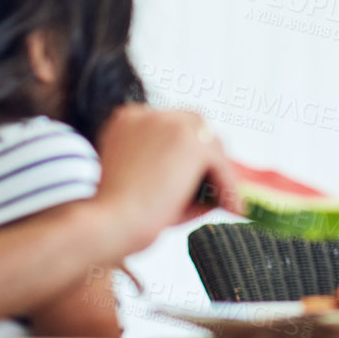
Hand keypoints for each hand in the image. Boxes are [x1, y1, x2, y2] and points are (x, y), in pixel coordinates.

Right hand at [91, 106, 238, 256]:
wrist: (107, 223)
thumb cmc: (119, 215)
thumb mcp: (143, 183)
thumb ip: (173, 173)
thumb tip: (218, 182)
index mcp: (127, 120)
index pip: (170, 125)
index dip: (188, 148)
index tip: (202, 171)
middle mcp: (147, 114)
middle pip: (196, 126)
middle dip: (210, 155)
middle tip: (222, 184)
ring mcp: (169, 123)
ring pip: (211, 145)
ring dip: (220, 172)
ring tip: (226, 200)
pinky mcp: (190, 141)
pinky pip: (219, 165)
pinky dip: (228, 186)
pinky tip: (231, 208)